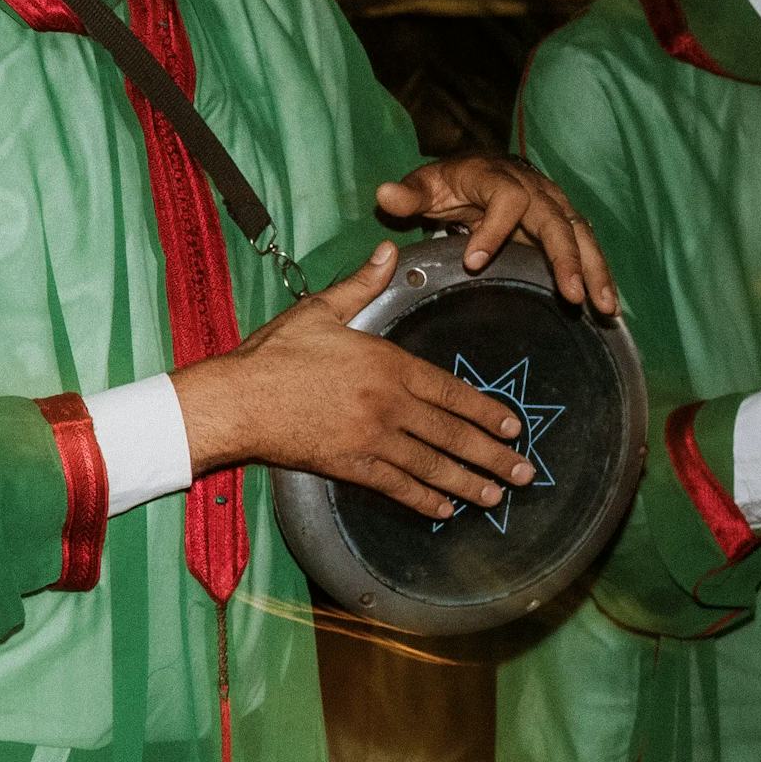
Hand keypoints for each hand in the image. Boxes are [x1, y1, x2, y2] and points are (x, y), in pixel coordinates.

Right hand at [172, 242, 537, 521]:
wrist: (236, 399)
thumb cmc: (273, 354)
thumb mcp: (319, 310)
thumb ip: (362, 284)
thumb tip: (390, 253)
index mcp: (387, 363)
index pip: (451, 391)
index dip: (486, 411)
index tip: (512, 427)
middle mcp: (388, 403)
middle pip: (452, 433)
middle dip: (492, 456)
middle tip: (524, 473)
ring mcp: (371, 438)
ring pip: (431, 464)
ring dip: (468, 482)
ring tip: (494, 497)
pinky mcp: (348, 465)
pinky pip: (396, 486)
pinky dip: (423, 499)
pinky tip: (443, 508)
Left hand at [374, 154, 618, 313]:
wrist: (478, 170)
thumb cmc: (448, 183)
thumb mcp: (425, 186)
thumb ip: (407, 195)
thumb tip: (385, 195)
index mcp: (495, 178)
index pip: (505, 199)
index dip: (493, 229)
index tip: (474, 261)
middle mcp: (533, 188)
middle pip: (555, 220)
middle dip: (565, 258)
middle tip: (570, 294)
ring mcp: (554, 205)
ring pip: (580, 235)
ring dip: (594, 270)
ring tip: (604, 306)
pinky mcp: (564, 223)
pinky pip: (586, 246)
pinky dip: (598, 273)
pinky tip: (607, 304)